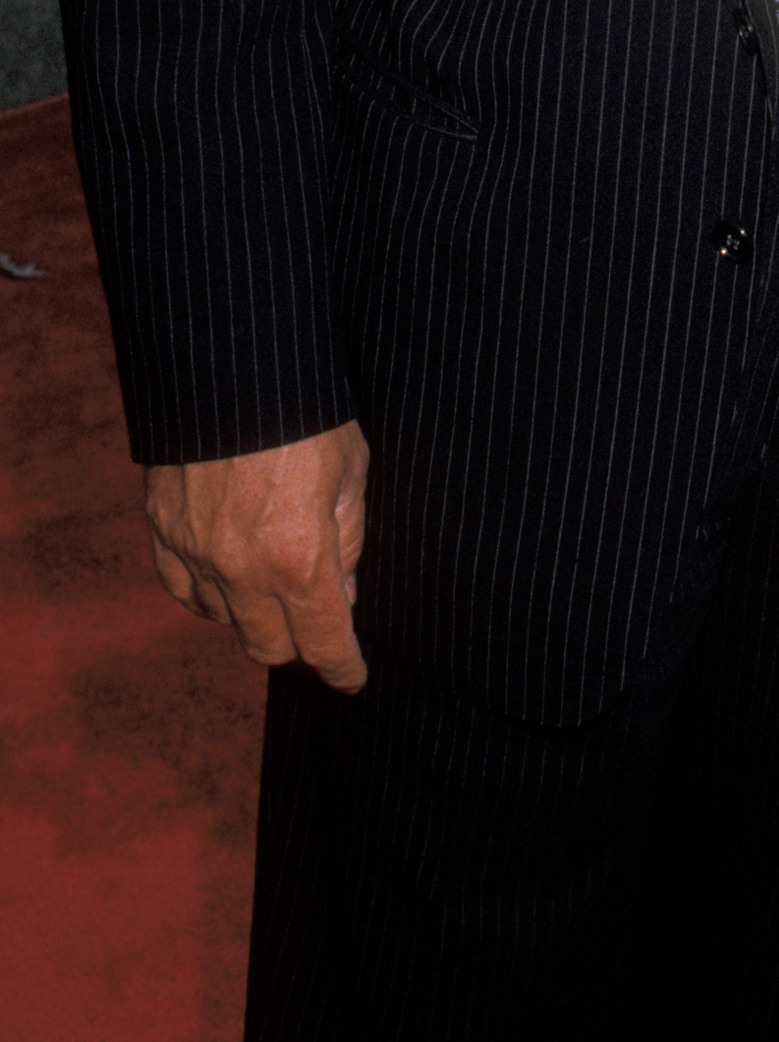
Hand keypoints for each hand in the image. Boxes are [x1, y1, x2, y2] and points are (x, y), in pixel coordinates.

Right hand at [145, 420, 369, 691]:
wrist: (231, 361)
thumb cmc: (307, 408)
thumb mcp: (351, 470)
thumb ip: (350, 539)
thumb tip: (345, 594)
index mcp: (300, 557)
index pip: (323, 643)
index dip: (343, 669)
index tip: (352, 679)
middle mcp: (242, 569)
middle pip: (270, 646)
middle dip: (299, 644)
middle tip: (317, 624)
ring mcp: (195, 552)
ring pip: (224, 621)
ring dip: (253, 615)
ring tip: (274, 584)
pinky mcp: (162, 530)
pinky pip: (182, 589)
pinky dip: (207, 594)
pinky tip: (227, 577)